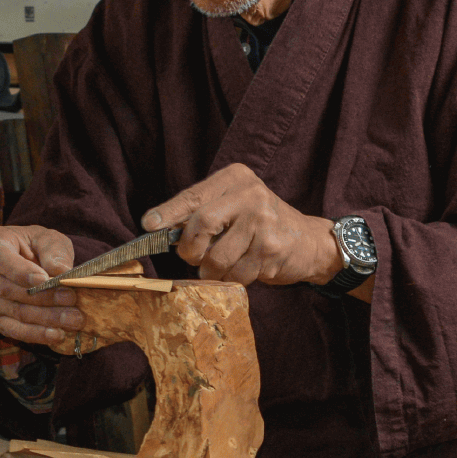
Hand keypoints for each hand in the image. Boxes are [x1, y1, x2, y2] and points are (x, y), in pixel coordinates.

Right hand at [0, 225, 85, 345]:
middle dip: (43, 297)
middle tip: (71, 299)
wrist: (26, 260)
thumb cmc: (35, 246)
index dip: (21, 272)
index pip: (1, 260)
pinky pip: (13, 330)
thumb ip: (54, 251)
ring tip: (73, 319)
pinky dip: (36, 334)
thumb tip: (61, 271)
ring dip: (45, 318)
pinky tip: (56, 335)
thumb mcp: (47, 238)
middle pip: (9, 290)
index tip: (45, 279)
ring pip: (15, 312)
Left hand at [142, 163, 343, 286]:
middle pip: (201, 224)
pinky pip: (236, 274)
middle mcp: (250, 194)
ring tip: (222, 266)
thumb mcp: (232, 205)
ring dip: (212, 271)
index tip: (149, 224)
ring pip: (217, 257)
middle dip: (191, 249)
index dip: (168, 212)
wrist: (307, 240)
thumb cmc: (259, 224)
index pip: (193, 195)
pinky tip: (245, 268)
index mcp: (235, 178)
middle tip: (193, 258)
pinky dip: (233, 279)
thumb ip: (201, 211)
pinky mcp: (271, 249)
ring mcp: (263, 221)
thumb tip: (159, 227)